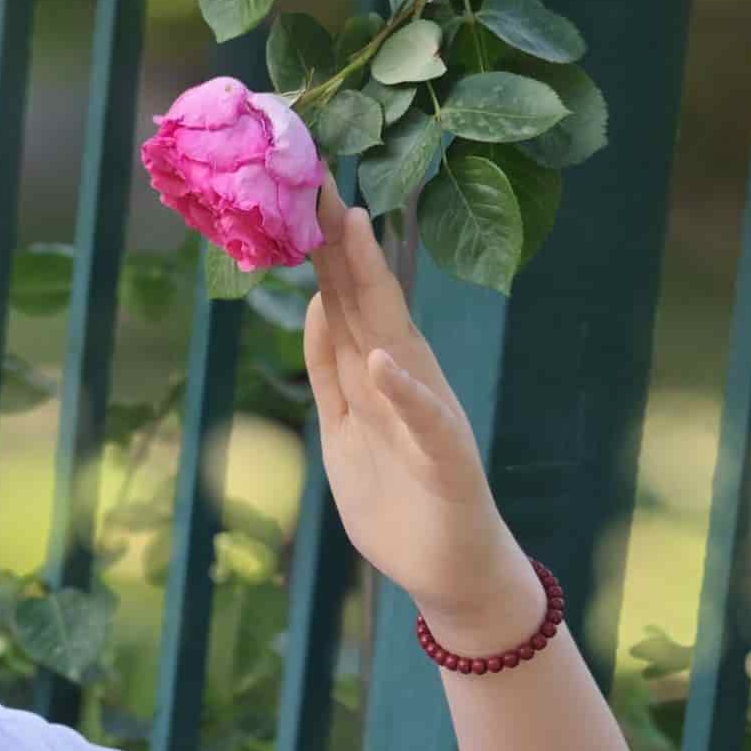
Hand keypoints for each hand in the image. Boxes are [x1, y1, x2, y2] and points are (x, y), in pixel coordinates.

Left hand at [303, 170, 542, 638]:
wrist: (449, 570)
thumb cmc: (399, 497)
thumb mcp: (346, 425)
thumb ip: (332, 369)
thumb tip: (318, 303)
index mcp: (377, 372)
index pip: (346, 299)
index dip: (323, 249)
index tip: (301, 190)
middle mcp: (405, 380)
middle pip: (368, 302)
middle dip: (343, 243)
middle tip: (321, 180)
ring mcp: (427, 416)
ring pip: (395, 339)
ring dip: (374, 287)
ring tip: (353, 233)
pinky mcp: (444, 461)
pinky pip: (423, 422)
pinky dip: (404, 392)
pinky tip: (385, 362)